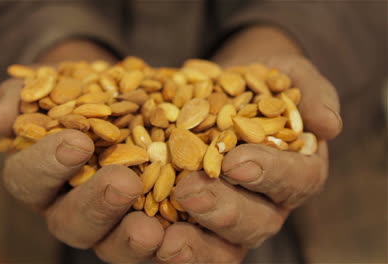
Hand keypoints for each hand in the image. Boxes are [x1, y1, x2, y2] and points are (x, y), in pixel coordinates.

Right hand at [0, 40, 164, 262]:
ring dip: (129, 239)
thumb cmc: (84, 90)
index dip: (47, 165)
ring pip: (112, 245)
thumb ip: (26, 94)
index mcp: (41, 177)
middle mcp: (71, 206)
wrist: (128, 95)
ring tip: (151, 230)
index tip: (78, 142)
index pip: (29, 179)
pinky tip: (181, 238)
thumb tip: (4, 119)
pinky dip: (168, 247)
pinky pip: (155, 248)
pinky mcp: (150, 227)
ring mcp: (111, 223)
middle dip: (96, 203)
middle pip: (71, 221)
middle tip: (123, 182)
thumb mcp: (56, 81)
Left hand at [154, 26, 341, 262]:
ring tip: (156, 232)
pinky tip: (134, 230)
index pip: (296, 180)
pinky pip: (175, 242)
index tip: (237, 160)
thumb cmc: (253, 83)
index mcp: (294, 172)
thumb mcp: (283, 74)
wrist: (213, 89)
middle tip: (192, 191)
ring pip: (216, 246)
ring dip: (188, 243)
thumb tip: (329, 125)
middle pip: (254, 222)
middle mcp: (262, 204)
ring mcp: (223, 218)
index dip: (271, 174)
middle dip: (223, 210)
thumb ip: (308, 91)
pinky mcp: (184, 221)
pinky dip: (155, 242)